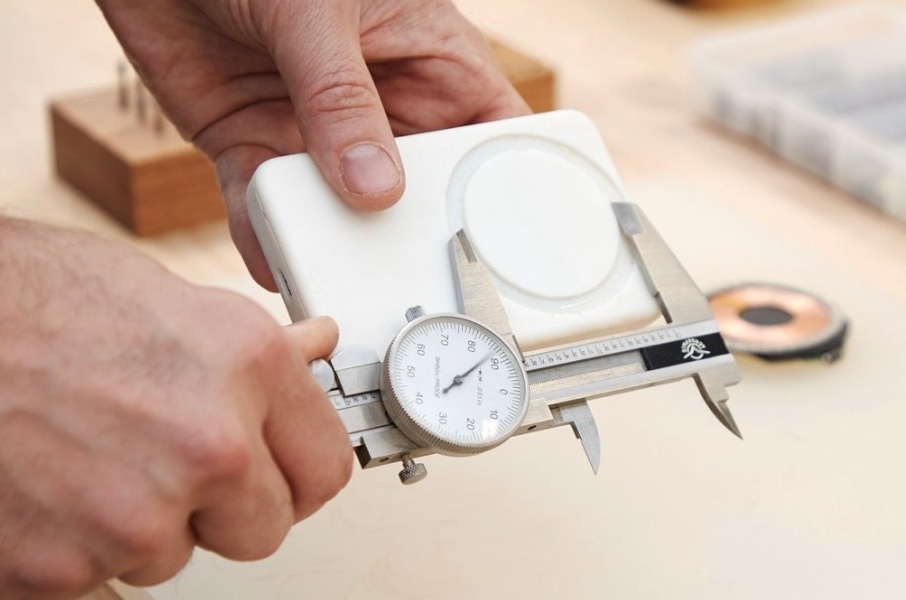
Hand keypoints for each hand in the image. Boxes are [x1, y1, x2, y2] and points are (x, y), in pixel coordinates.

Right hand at [0, 218, 351, 597]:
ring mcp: (136, 514)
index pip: (326, 471)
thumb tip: (314, 350)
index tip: (279, 472)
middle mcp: (208, 446)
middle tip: (173, 459)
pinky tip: (55, 485)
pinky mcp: (64, 566)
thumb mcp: (174, 302)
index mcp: (248, 371)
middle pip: (262, 530)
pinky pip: (104, 576)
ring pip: (175, 555)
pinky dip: (82, 546)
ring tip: (95, 454)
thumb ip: (258, 348)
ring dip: (146, 523)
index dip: (298, 473)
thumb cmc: (39, 298)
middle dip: (226, 506)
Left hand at [95, 0, 531, 288]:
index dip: (506, 193)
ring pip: (340, 211)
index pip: (488, 137)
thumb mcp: (317, 12)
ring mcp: (317, 131)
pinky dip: (265, 234)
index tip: (506, 254)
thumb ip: (342, 98)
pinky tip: (271, 260)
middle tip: (413, 291)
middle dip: (413, 240)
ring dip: (336, 248)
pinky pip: (265, 203)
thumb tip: (374, 190)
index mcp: (428, 63)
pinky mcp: (252, 143)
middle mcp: (380, 107)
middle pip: (417, 194)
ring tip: (339, 287)